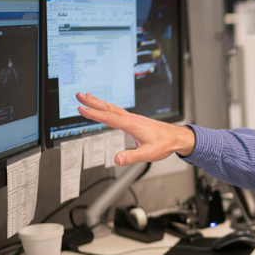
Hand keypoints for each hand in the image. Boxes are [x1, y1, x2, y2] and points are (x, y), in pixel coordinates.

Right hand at [76, 92, 194, 165]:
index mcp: (133, 125)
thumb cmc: (164, 145)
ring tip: (87, 96)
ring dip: (99, 102)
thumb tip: (117, 159)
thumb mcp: (148, 154)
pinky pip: (117, 111)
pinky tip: (104, 107)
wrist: (176, 138)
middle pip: (109, 108)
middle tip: (78, 95)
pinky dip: (107, 107)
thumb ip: (131, 157)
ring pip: (113, 108)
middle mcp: (132, 119)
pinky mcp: (135, 120)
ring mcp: (133, 118)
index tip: (80, 108)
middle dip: (93, 102)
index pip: (109, 118)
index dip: (94, 114)